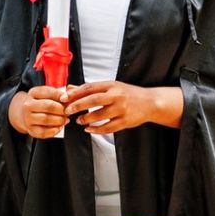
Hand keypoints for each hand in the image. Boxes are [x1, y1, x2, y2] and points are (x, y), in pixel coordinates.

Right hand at [9, 87, 67, 137]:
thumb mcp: (47, 95)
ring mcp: (28, 118)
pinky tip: (60, 127)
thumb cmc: (41, 104)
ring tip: (65, 119)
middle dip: (62, 110)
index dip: (61, 97)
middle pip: (48, 106)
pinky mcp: (31, 130)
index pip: (49, 92)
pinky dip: (55, 130)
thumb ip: (58, 94)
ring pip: (46, 119)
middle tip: (68, 111)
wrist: (27, 114)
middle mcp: (28, 105)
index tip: (68, 100)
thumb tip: (69, 95)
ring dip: (59, 120)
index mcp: (33, 93)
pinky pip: (44, 132)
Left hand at [62, 81, 182, 132]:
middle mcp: (116, 96)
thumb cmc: (127, 93)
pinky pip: (109, 127)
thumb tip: (70, 88)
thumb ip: (89, 88)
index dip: (75, 93)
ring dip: (86, 119)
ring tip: (78, 120)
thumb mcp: (110, 86)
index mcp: (111, 85)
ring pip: (100, 115)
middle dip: (78, 105)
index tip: (63, 98)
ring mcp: (122, 109)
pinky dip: (97, 130)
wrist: (150, 102)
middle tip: (67, 110)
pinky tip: (89, 130)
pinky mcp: (126, 121)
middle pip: (94, 100)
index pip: (89, 88)